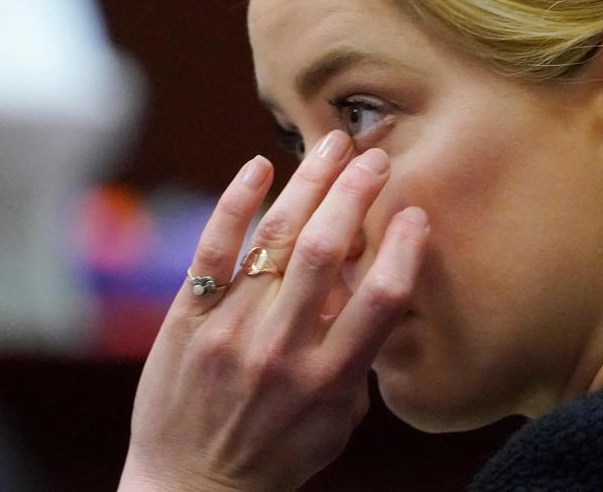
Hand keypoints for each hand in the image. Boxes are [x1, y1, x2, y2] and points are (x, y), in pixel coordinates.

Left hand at [119, 130, 428, 491]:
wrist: (193, 488)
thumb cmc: (277, 452)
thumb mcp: (337, 420)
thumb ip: (357, 358)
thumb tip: (376, 289)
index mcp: (330, 378)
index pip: (379, 298)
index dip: (402, 247)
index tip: (414, 211)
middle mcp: (282, 349)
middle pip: (327, 252)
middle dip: (355, 194)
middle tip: (375, 157)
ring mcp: (231, 330)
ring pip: (275, 240)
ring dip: (309, 183)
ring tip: (333, 145)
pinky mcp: (187, 320)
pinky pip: (212, 250)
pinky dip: (235, 203)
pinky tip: (258, 168)